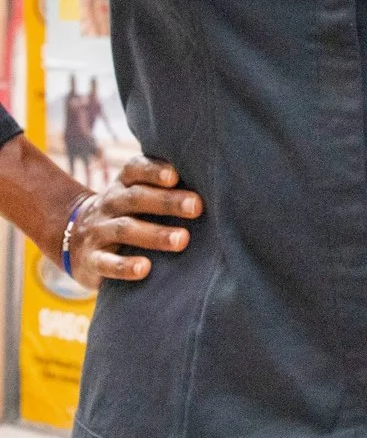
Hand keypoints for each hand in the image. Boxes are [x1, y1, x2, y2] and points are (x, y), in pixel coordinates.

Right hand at [67, 156, 199, 286]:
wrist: (74, 238)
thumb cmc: (128, 212)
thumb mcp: (138, 194)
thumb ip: (168, 186)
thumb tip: (220, 180)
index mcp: (124, 184)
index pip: (135, 169)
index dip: (154, 170)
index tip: (176, 176)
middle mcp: (110, 203)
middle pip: (136, 198)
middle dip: (167, 202)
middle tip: (197, 207)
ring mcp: (98, 231)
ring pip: (125, 229)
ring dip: (155, 234)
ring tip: (182, 239)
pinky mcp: (91, 259)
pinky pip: (105, 262)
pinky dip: (124, 266)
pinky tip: (144, 269)